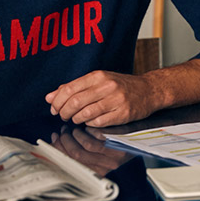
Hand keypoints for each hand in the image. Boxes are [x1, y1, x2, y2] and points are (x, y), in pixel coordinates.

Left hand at [45, 70, 159, 126]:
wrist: (148, 90)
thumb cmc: (121, 86)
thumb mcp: (98, 80)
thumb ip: (74, 87)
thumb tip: (51, 96)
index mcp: (98, 76)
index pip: (70, 88)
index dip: (57, 100)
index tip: (54, 107)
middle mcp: (107, 86)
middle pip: (76, 101)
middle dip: (64, 111)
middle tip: (62, 115)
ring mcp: (116, 100)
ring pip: (86, 113)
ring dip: (76, 119)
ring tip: (75, 119)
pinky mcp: (122, 113)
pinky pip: (99, 122)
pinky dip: (90, 124)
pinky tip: (90, 121)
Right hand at [50, 125, 132, 175]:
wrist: (141, 144)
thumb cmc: (115, 149)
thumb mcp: (98, 156)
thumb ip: (78, 152)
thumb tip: (57, 143)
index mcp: (96, 174)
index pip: (71, 165)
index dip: (60, 150)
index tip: (55, 139)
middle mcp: (104, 169)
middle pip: (76, 156)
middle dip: (66, 141)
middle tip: (63, 131)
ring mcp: (113, 159)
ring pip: (86, 146)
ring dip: (77, 135)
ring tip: (75, 128)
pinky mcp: (120, 148)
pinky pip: (99, 138)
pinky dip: (90, 130)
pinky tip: (88, 126)